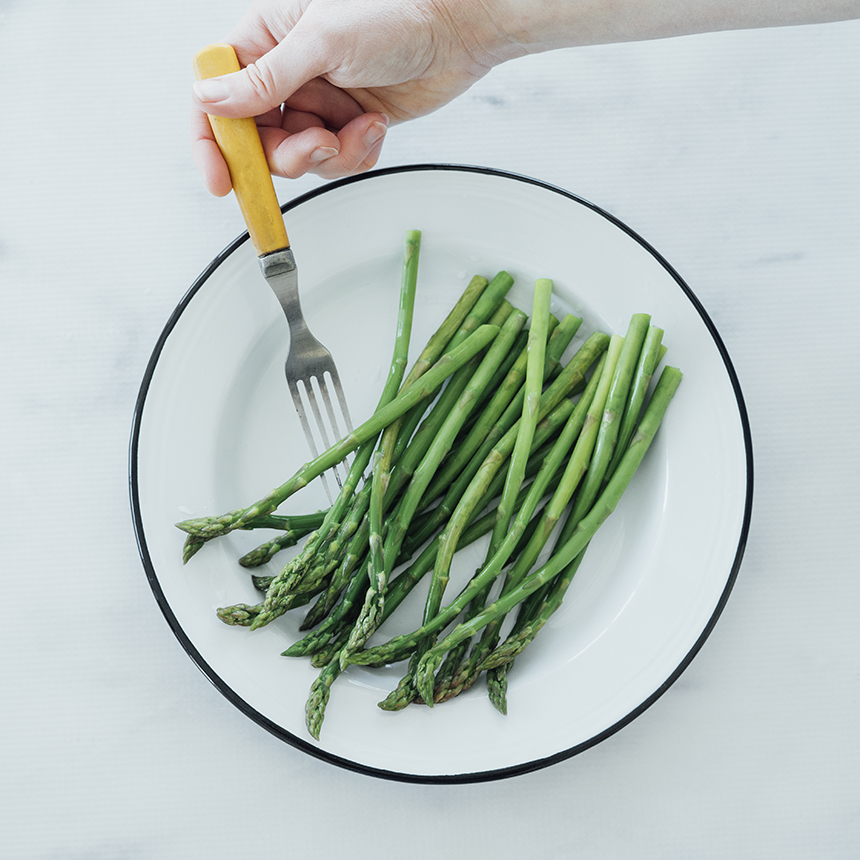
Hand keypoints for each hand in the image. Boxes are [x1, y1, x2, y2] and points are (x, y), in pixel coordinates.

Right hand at [191, 0, 512, 194]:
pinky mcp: (349, 123)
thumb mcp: (321, 42)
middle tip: (320, 145)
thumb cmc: (394, 12)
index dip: (213, 141)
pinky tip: (375, 126)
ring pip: (302, 157)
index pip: (217, 97)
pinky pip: (336, 160)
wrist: (457, 29)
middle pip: (261, 141)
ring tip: (361, 127)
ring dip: (331, 154)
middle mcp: (287, 74)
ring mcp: (320, 101)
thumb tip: (210, 100)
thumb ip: (265, 79)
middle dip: (290, 154)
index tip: (222, 180)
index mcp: (265, 40)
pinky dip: (356, 153)